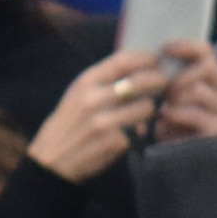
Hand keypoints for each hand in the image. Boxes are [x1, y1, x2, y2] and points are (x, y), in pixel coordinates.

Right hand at [24, 45, 174, 182]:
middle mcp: (93, 99)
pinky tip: (136, 132)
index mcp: (85, 82)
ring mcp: (103, 122)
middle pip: (139, 82)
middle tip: (164, 83)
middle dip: (159, 80)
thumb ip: (104, 79)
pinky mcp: (113, 142)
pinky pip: (140, 131)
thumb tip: (138, 66)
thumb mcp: (78, 93)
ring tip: (147, 110)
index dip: (145, 58)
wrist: (52, 159)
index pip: (122, 60)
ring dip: (151, 109)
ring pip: (146, 107)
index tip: (155, 60)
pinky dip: (142, 131)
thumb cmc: (71, 122)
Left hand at [148, 40, 216, 140]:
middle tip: (161, 89)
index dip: (185, 46)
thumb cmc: (175, 133)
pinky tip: (162, 125)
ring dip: (172, 99)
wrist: (187, 171)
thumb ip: (166, 84)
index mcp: (216, 82)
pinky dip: (174, 115)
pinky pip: (194, 113)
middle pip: (206, 66)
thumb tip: (149, 65)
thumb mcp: (171, 104)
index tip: (164, 49)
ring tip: (160, 113)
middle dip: (177, 75)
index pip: (206, 52)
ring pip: (197, 89)